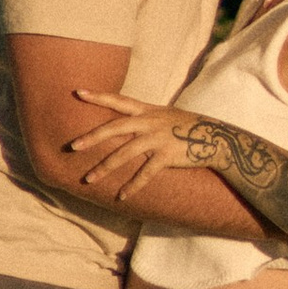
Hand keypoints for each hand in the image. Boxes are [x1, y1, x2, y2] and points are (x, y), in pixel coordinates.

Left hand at [69, 87, 190, 202]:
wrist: (214, 137)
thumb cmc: (187, 127)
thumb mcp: (165, 116)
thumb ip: (145, 118)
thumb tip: (126, 121)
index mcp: (147, 110)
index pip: (119, 100)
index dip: (98, 96)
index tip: (78, 92)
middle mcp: (149, 122)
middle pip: (115, 127)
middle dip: (92, 137)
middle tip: (73, 146)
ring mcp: (158, 138)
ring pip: (125, 153)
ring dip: (105, 167)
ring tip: (89, 179)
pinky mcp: (167, 155)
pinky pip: (145, 173)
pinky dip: (132, 185)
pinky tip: (120, 196)